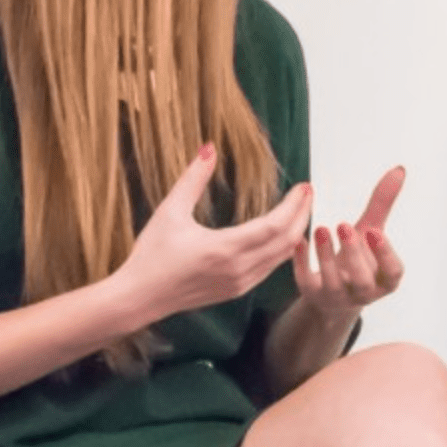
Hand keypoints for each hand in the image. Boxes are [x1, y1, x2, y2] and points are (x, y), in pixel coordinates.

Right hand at [115, 143, 312, 324]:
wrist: (138, 299)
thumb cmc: (151, 254)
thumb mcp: (169, 211)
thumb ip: (192, 179)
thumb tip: (209, 147)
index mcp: (224, 248)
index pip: (275, 225)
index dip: (294, 205)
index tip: (304, 185)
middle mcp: (238, 269)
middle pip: (286, 241)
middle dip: (302, 214)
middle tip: (308, 191)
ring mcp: (239, 283)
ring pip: (281, 257)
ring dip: (295, 231)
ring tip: (301, 209)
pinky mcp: (236, 290)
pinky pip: (270, 268)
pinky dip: (282, 249)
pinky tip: (283, 235)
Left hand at [292, 165, 407, 317]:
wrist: (334, 291)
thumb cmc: (359, 257)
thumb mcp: (371, 230)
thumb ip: (383, 204)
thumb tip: (399, 169)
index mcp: (384, 279)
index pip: (392, 272)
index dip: (385, 254)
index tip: (375, 231)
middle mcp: (364, 293)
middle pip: (362, 281)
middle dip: (353, 254)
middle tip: (343, 226)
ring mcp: (338, 297)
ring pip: (334, 284)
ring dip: (326, 257)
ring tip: (321, 228)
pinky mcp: (313, 296)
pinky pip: (307, 283)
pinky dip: (301, 263)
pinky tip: (299, 241)